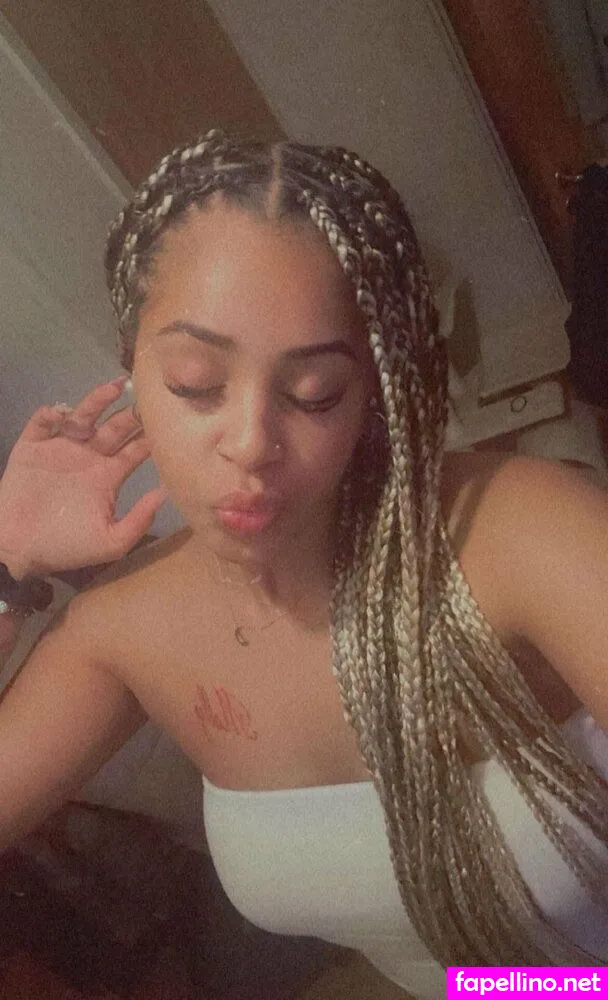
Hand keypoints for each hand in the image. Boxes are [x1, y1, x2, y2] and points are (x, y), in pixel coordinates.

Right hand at [0, 378, 167, 578]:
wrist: (21, 550)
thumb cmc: (68, 548)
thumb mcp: (111, 542)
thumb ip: (139, 520)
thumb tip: (166, 493)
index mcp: (109, 475)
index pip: (135, 449)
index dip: (151, 436)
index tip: (169, 421)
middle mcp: (89, 457)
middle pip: (115, 427)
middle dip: (130, 413)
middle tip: (146, 396)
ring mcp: (61, 449)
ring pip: (83, 417)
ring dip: (97, 401)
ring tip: (113, 387)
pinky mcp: (32, 448)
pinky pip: (42, 424)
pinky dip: (50, 414)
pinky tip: (61, 413)